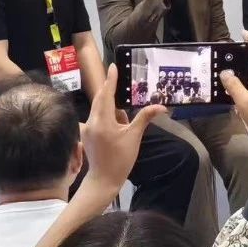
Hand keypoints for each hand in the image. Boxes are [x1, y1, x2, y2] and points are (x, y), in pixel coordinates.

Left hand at [81, 64, 166, 193]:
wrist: (103, 180)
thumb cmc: (121, 159)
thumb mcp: (135, 137)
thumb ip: (145, 118)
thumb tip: (161, 106)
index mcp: (103, 121)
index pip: (106, 94)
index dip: (111, 79)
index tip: (113, 66)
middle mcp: (91, 122)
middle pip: (100, 99)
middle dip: (109, 89)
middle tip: (118, 77)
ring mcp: (86, 128)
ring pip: (98, 109)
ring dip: (109, 105)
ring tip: (121, 110)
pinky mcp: (86, 134)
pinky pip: (96, 117)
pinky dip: (106, 114)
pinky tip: (116, 123)